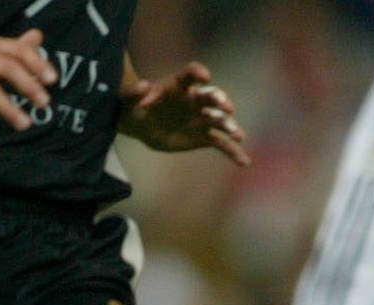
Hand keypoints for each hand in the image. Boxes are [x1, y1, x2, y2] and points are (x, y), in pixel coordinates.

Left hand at [119, 62, 249, 165]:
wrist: (143, 125)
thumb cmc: (134, 107)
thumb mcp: (129, 100)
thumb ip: (135, 93)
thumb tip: (142, 86)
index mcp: (179, 86)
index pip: (190, 75)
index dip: (198, 73)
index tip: (204, 76)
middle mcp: (195, 99)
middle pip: (211, 97)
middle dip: (219, 101)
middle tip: (226, 107)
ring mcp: (202, 118)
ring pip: (219, 120)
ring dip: (229, 126)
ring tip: (238, 135)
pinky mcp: (204, 137)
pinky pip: (222, 144)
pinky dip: (233, 152)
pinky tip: (244, 161)